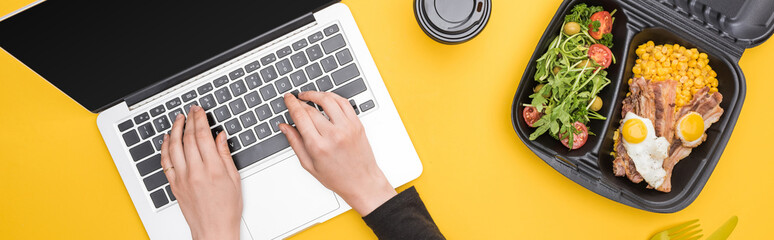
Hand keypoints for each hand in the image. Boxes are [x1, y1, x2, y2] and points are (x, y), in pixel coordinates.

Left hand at [160, 105, 241, 239]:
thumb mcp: (234, 179)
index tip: (200, 111)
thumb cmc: (226, 209)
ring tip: (179, 119)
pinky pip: (166, 162)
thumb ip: (225, 155)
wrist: (213, 230)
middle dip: (190, 120)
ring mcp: (182, 178)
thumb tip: (220, 137)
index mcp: (214, 169)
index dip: (200, 120)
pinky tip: (168, 138)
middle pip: (188, 139)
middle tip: (192, 110)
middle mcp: (196, 172)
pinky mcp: (174, 185)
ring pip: (174, 147)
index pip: (203, 136)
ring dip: (175, 130)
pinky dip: (165, 147)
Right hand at [280, 92, 395, 215]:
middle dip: (300, 101)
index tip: (288, 98)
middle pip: (311, 108)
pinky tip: (325, 98)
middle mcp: (333, 135)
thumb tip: (284, 127)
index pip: (300, 116)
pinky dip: (333, 96)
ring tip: (308, 95)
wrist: (362, 182)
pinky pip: (344, 102)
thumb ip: (295, 143)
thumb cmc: (337, 178)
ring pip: (328, 100)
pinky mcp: (357, 124)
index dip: (291, 104)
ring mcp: (347, 128)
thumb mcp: (309, 165)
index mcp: (318, 146)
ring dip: (315, 94)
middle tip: (295, 99)